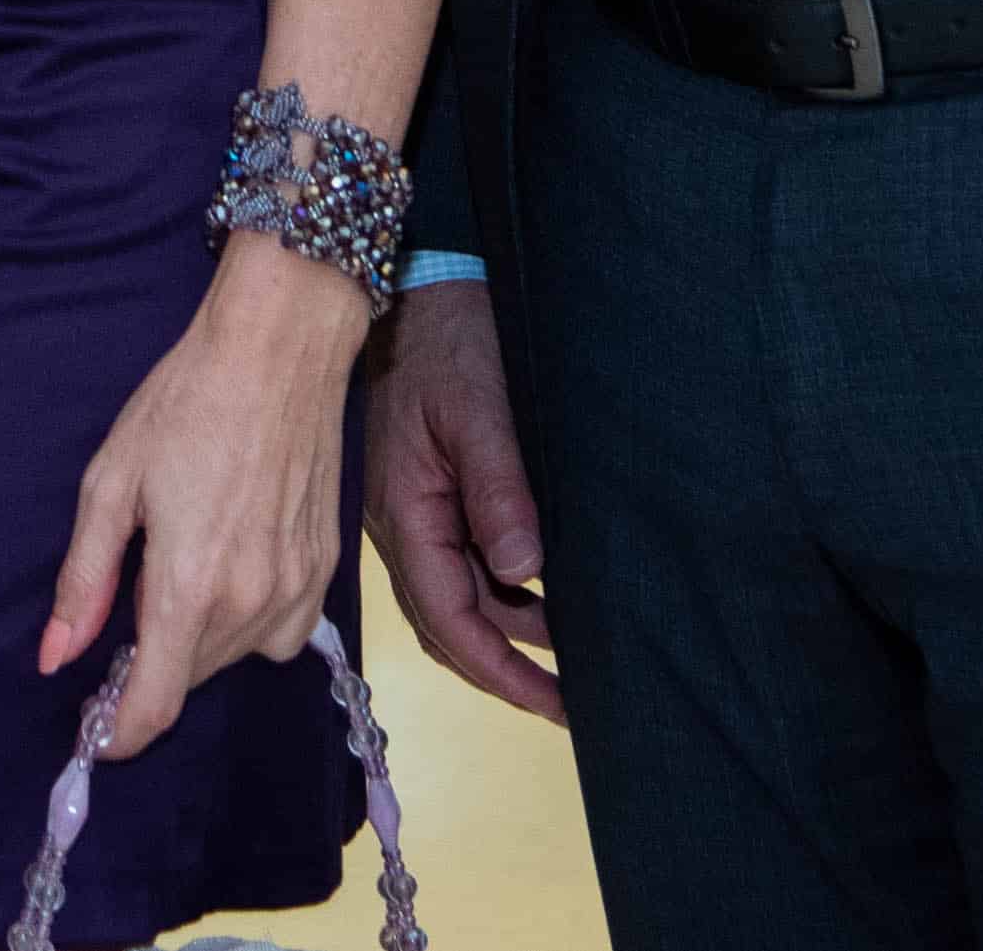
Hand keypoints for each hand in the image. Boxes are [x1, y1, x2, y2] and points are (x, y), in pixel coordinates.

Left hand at [40, 234, 370, 751]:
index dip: (118, 734)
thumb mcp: (111, 484)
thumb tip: (55, 656)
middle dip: (151, 665)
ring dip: (199, 641)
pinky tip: (233, 570)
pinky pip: (283, 634)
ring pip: (235, 658)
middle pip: (189, 680)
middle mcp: (248, 604)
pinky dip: (250, 623)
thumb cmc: (185, 403)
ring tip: (183, 568)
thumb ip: (82, 581)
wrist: (280, 349)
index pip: (154, 706)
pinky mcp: (326, 569)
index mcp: (186, 588)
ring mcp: (296, 590)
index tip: (95, 732)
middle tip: (129, 602)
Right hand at [362, 277, 560, 723]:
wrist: (419, 278)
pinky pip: (466, 557)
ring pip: (461, 592)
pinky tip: (546, 589)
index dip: (501, 671)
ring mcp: (418, 506)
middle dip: (506, 667)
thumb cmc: (447, 338)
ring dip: (511, 626)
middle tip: (571, 701)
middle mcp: (406, 523)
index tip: (555, 704)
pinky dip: (506, 586)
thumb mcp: (477, 410)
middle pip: (450, 619)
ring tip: (576, 653)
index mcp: (406, 513)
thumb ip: (498, 492)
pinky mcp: (434, 487)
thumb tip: (523, 576)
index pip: (449, 618)